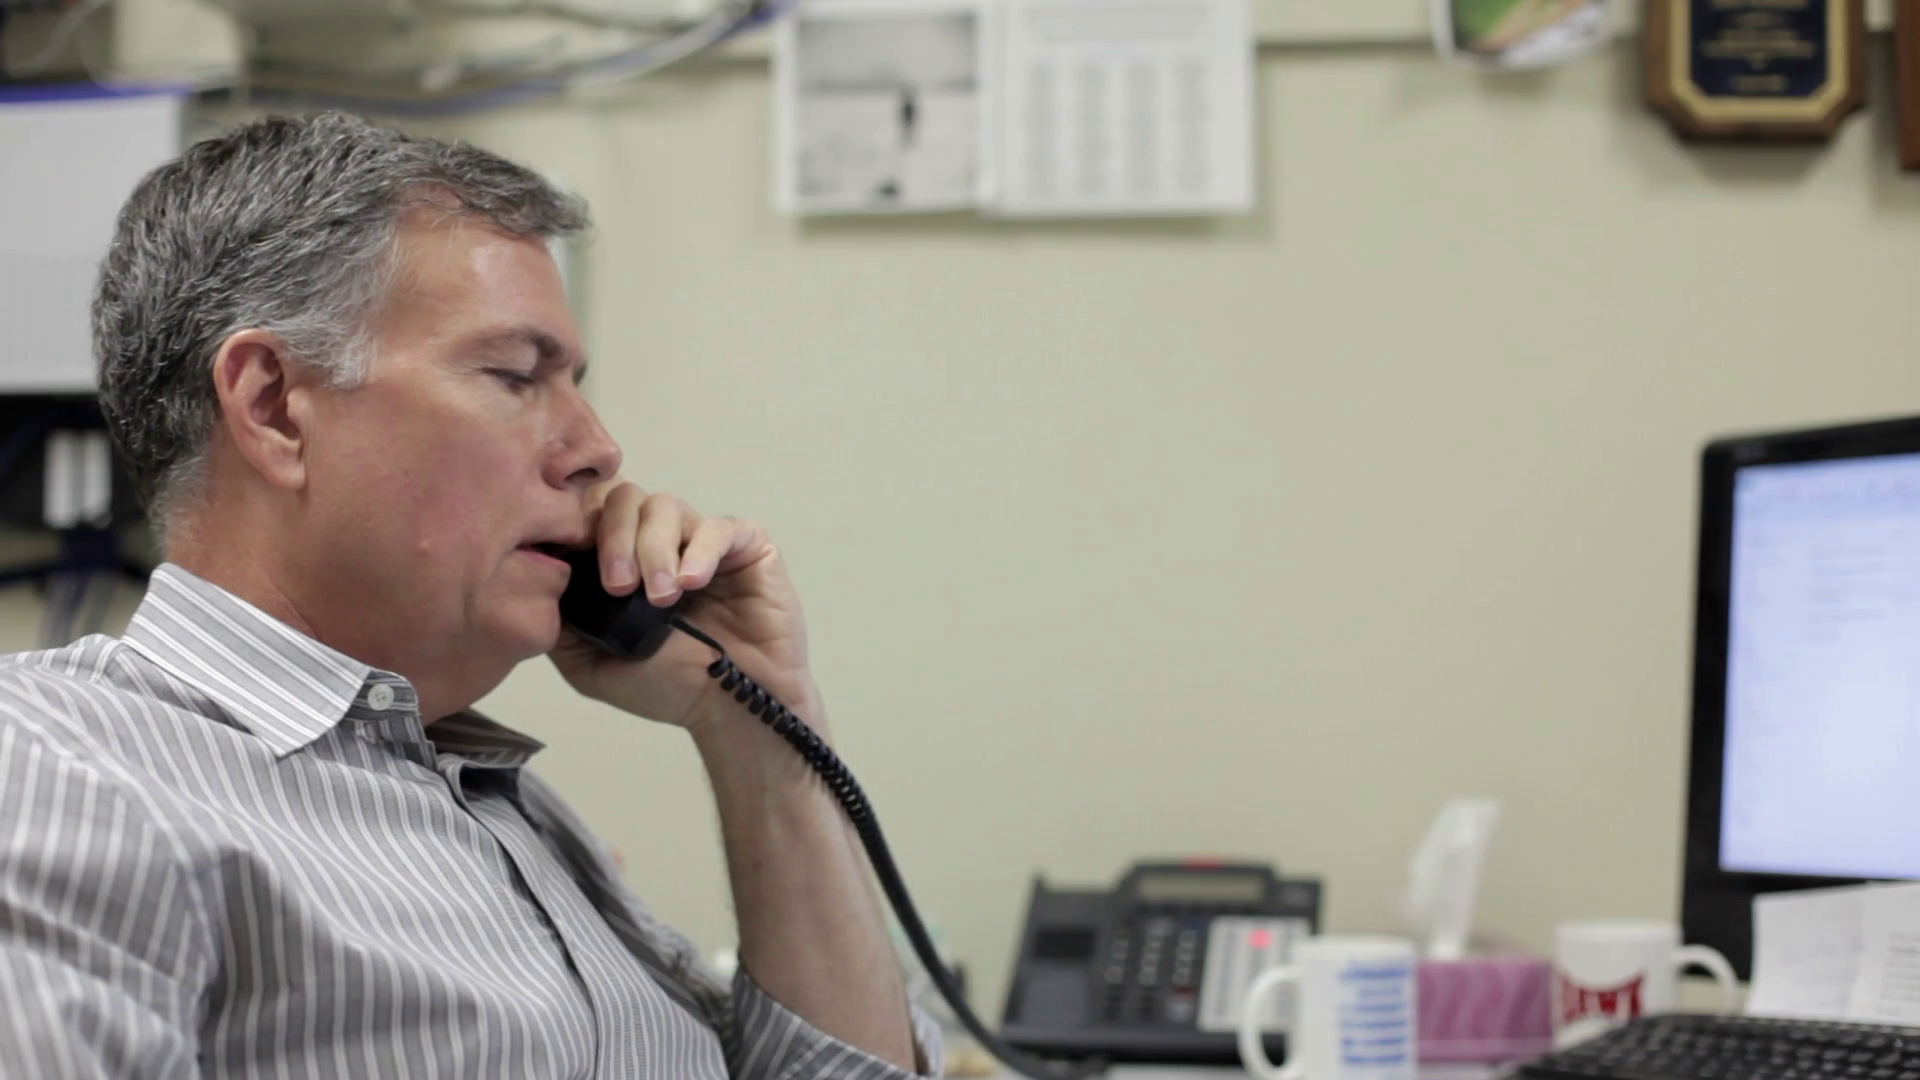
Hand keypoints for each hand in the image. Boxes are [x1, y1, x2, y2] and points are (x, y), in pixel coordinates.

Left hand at [549, 481, 813, 731]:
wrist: (733, 711)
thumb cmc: (669, 688)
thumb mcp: (590, 664)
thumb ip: (560, 621)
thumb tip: (531, 580)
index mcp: (623, 559)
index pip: (592, 510)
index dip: (578, 522)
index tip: (571, 557)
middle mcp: (660, 540)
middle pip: (625, 498)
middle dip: (614, 537)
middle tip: (618, 587)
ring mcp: (702, 539)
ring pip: (666, 506)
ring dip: (654, 549)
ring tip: (660, 598)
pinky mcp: (747, 545)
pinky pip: (719, 526)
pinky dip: (699, 550)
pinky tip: (691, 584)